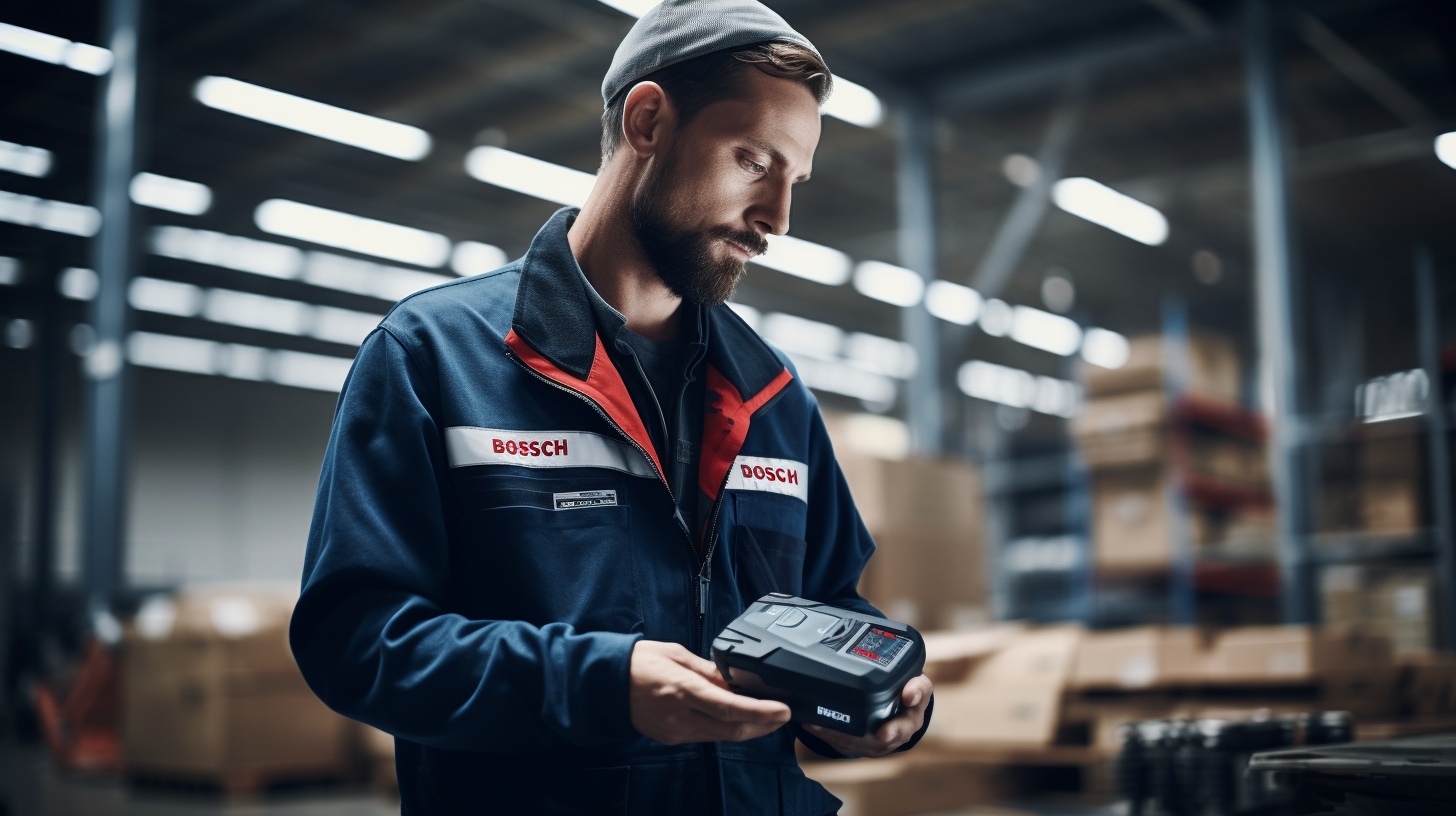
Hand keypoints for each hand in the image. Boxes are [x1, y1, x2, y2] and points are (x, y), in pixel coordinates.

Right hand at [628, 640, 791, 744]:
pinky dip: (727, 728)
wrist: (606, 684)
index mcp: (683, 689)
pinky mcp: (673, 738)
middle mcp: (681, 715)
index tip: (783, 710)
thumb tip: (736, 681)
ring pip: (722, 736)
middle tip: (783, 716)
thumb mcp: (678, 654)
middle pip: (732, 728)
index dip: (761, 712)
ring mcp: (676, 731)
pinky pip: (707, 736)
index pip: (730, 707)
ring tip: (767, 716)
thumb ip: (710, 671)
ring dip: (748, 728)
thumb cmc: (639, 662)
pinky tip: (737, 718)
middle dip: (763, 725)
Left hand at [802, 674, 931, 757]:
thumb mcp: (921, 687)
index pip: (902, 729)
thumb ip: (918, 688)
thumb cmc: (910, 693)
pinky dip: (825, 733)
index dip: (893, 731)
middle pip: (870, 743)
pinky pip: (839, 742)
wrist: (902, 705)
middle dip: (851, 737)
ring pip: (850, 743)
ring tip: (813, 723)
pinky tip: (810, 723)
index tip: (883, 733)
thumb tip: (910, 694)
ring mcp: (872, 743)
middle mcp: (889, 738)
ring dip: (831, 735)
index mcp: (908, 724)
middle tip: (831, 730)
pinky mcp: (857, 742)